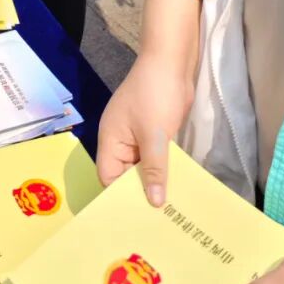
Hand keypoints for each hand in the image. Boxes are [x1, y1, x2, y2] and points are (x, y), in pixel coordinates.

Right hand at [96, 54, 194, 205]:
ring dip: (154, 182)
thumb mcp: (155, 135)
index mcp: (110, 139)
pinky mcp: (152, 132)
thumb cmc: (156, 95)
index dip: (120, 197)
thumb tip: (154, 203)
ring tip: (169, 210)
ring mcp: (136, 136)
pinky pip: (153, 158)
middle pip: (124, 175)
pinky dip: (162, 170)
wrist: (171, 61)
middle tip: (157, 221)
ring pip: (141, 167)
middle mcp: (120, 140)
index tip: (137, 219)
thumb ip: (153, 170)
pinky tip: (176, 186)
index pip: (108, 176)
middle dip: (139, 193)